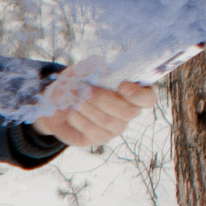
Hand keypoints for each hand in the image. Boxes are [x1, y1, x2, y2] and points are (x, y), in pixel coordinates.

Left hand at [37, 80, 153, 148]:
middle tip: (85, 90)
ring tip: (74, 99)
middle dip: (104, 100)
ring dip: (89, 108)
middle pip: (128, 112)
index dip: (139, 94)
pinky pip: (94, 132)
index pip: (148, 98)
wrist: (57, 101)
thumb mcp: (83, 70)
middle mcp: (129, 111)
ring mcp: (116, 127)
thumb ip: (95, 68)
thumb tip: (106, 70)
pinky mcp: (100, 138)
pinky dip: (81, 120)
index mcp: (132, 91)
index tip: (122, 85)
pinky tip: (72, 112)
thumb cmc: (77, 82)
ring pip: (109, 122)